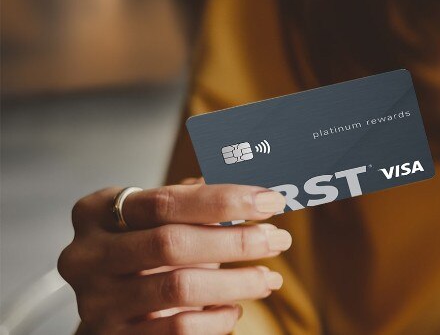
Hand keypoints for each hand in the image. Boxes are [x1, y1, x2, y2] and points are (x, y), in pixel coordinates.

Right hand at [59, 178, 292, 333]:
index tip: (271, 201)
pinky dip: (216, 319)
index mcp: (97, 212)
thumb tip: (260, 191)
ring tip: (269, 278)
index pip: (165, 201)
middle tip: (278, 239)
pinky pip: (178, 328)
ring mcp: (96, 300)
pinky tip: (233, 308)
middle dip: (235, 241)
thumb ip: (199, 203)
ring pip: (178, 288)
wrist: (114, 311)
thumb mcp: (163, 222)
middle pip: (171, 243)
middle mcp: (86, 255)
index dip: (223, 200)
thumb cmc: (146, 255)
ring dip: (236, 282)